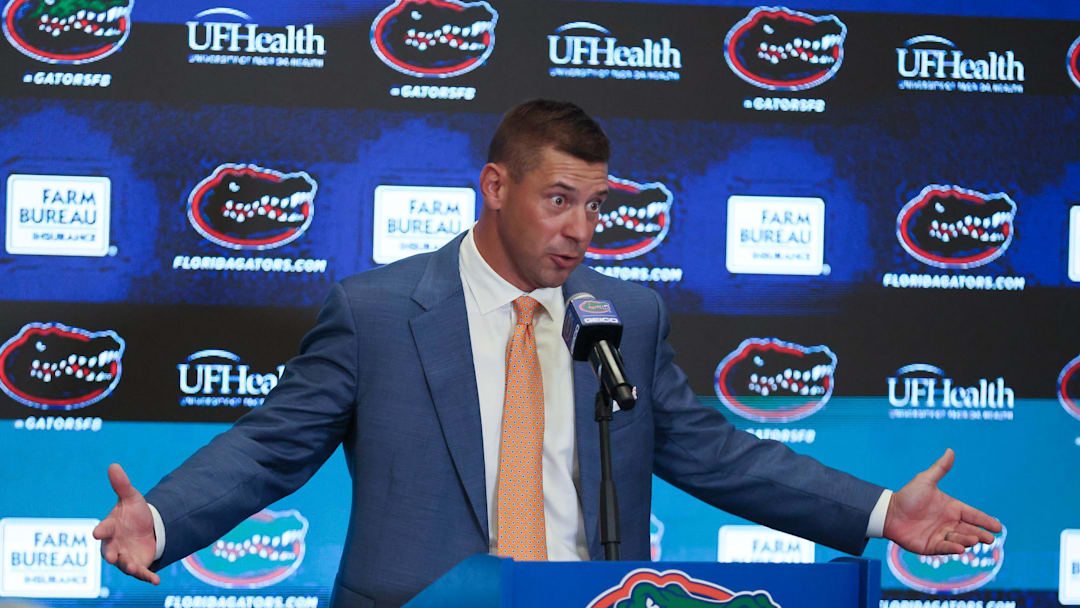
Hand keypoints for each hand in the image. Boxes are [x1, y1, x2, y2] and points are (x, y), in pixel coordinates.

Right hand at [92, 464, 160, 584]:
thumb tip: (114, 465)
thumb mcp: (131, 498)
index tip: (97, 532)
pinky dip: (147, 577)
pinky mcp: (137, 565)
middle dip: (110, 554)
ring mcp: (125, 556)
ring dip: (128, 566)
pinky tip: (156, 581)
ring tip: (134, 568)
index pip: (104, 529)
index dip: (101, 530)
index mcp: (111, 528)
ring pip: (124, 564)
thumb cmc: (133, 514)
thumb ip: (122, 485)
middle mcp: (114, 545)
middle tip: (111, 557)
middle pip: (110, 551)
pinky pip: (142, 573)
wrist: (147, 529)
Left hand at [883, 448, 1001, 554]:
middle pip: (970, 530)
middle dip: (980, 535)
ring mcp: (941, 535)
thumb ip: (940, 469)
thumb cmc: (908, 496)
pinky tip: (959, 548)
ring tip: (974, 539)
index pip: (973, 515)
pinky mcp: (931, 546)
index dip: (985, 521)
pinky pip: (944, 548)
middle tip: (989, 539)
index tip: (998, 527)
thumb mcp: (925, 481)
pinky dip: (952, 548)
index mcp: (952, 508)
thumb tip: (950, 450)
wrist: (888, 512)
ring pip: (959, 539)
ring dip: (968, 540)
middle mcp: (949, 523)